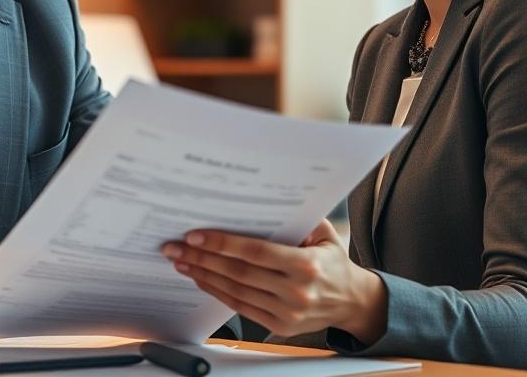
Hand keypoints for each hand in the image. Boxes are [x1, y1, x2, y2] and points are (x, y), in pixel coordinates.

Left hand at [160, 220, 386, 341]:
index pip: (254, 252)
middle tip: (175, 247)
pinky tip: (201, 278)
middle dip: (202, 259)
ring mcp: (286, 313)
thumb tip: (262, 200)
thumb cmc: (333, 262)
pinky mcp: (278, 325)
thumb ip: (298, 219)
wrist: (352, 302)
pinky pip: (240, 307)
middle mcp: (295, 292)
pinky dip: (217, 291)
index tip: (195, 236)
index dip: (222, 244)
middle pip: (238, 273)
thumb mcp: (324, 234)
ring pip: (234, 291)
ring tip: (181, 261)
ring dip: (204, 275)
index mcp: (306, 265)